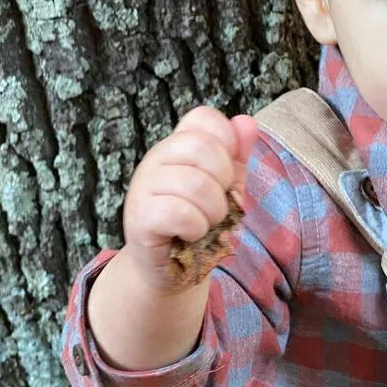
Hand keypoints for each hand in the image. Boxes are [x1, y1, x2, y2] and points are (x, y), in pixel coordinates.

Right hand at [122, 107, 258, 290]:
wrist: (167, 269)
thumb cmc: (196, 224)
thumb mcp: (224, 187)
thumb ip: (236, 156)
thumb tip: (246, 122)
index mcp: (177, 146)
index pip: (203, 118)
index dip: (227, 143)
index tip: (226, 175)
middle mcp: (156, 158)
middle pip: (204, 147)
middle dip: (225, 182)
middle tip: (217, 205)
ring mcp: (144, 186)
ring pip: (196, 184)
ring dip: (213, 212)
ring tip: (204, 224)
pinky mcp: (140, 217)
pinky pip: (179, 213)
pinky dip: (195, 228)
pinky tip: (189, 235)